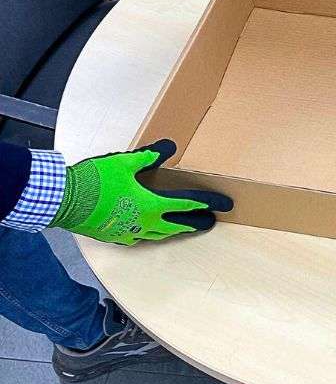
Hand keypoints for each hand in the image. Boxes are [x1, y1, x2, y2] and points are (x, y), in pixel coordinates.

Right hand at [49, 139, 232, 244]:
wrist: (62, 200)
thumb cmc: (94, 180)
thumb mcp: (126, 162)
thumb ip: (151, 155)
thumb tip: (171, 146)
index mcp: (151, 205)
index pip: (188, 204)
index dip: (208, 203)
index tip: (225, 205)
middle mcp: (143, 223)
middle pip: (177, 225)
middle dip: (196, 223)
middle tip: (212, 221)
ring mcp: (128, 233)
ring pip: (160, 234)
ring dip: (176, 230)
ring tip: (186, 226)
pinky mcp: (114, 237)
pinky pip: (141, 237)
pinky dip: (153, 233)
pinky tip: (151, 230)